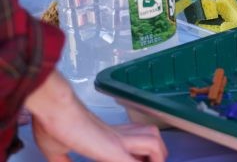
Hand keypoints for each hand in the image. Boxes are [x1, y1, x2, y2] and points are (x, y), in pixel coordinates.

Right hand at [26, 70, 167, 161]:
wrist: (52, 108)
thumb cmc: (52, 123)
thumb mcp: (55, 148)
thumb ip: (62, 160)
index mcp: (107, 134)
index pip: (137, 139)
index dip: (142, 154)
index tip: (139, 160)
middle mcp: (118, 135)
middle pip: (153, 137)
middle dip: (157, 155)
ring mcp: (118, 141)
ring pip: (155, 142)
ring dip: (157, 158)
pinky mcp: (114, 149)